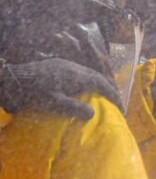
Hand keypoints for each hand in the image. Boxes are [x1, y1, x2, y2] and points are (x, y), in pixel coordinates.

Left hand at [0, 58, 122, 119]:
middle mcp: (73, 67)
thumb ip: (74, 108)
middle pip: (98, 76)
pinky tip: (83, 90)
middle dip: (109, 89)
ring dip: (98, 85)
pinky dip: (87, 82)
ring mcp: (64, 64)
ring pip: (88, 73)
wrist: (10, 79)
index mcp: (76, 75)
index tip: (121, 108)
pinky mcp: (56, 65)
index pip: (102, 84)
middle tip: (116, 103)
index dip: (114, 95)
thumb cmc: (31, 93)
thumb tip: (93, 113)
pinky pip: (79, 72)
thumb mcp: (53, 103)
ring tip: (102, 97)